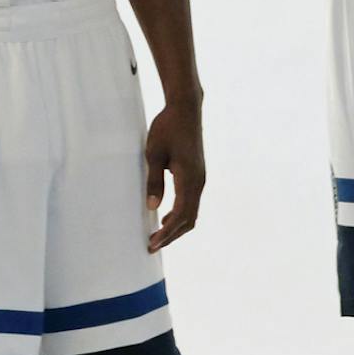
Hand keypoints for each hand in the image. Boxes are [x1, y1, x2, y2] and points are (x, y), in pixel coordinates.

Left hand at [144, 104, 204, 252]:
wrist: (186, 109)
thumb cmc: (168, 128)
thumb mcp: (154, 154)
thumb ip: (154, 182)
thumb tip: (153, 207)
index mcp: (189, 178)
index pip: (181, 215)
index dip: (167, 233)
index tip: (153, 243)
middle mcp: (199, 181)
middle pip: (189, 219)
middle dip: (172, 235)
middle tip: (153, 245)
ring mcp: (200, 177)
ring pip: (192, 211)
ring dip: (177, 226)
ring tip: (159, 234)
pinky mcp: (197, 173)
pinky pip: (191, 200)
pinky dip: (181, 214)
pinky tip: (166, 216)